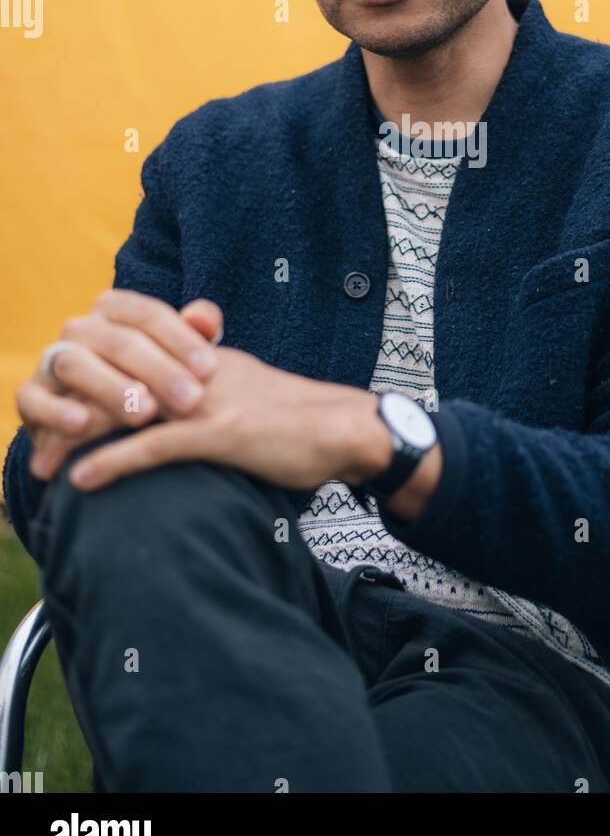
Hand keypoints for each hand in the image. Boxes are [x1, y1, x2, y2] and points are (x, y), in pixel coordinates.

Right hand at [16, 292, 223, 481]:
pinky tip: (82, 425)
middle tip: (192, 400)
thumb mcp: (176, 358)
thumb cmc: (150, 381)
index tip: (211, 370)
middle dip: (158, 371)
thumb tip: (208, 321)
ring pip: (76, 364)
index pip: (148, 314)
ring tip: (144, 415)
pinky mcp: (29, 396)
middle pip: (118, 341)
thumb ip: (195, 336)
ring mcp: (51, 360)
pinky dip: (56, 411)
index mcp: (114, 309)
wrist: (100, 420)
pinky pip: (35, 399)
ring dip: (111, 389)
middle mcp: (80, 328)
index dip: (181, 340)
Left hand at [65, 348, 389, 493]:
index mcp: (201, 358)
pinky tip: (82, 478)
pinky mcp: (221, 433)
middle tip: (36, 441)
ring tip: (43, 463)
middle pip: (115, 380)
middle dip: (69, 409)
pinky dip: (112, 462)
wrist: (346, 428)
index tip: (56, 410)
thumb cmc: (300, 419)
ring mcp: (208, 400)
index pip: (128, 360)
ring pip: (124, 409)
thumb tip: (177, 402)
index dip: (87, 383)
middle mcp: (197, 371)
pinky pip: (153, 446)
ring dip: (76, 437)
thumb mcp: (246, 389)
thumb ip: (208, 387)